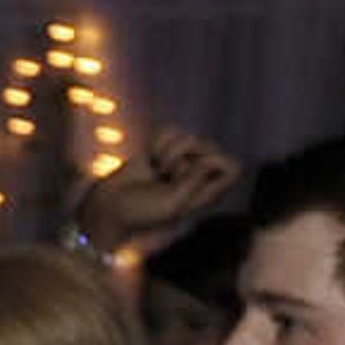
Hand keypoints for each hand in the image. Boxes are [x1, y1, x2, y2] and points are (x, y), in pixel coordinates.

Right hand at [81, 125, 240, 253]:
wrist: (111, 207)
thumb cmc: (143, 213)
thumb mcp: (173, 204)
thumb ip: (195, 181)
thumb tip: (207, 158)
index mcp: (207, 193)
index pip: (233, 167)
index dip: (216, 162)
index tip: (195, 169)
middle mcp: (198, 176)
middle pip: (210, 146)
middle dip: (186, 155)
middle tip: (167, 173)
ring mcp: (181, 161)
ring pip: (188, 136)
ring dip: (168, 150)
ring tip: (156, 169)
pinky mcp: (162, 149)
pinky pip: (168, 131)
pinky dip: (155, 142)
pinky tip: (148, 160)